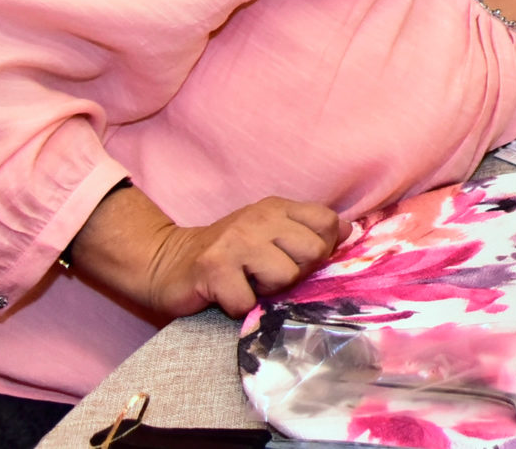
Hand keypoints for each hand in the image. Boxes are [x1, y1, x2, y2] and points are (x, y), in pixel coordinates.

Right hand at [72, 186, 346, 319]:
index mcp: (277, 207)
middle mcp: (258, 218)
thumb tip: (349, 231)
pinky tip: (226, 295)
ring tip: (246, 282)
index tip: (297, 258)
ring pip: (284, 277)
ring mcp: (235, 242)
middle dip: (296, 272)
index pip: (327, 223)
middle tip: (268, 275)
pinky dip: (239, 307)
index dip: (321, 248)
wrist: (166, 262)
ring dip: (266, 291)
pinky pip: (248, 302)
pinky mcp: (213, 270)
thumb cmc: (227, 253)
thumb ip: (307, 229)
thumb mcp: (269, 232)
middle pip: (312, 252)